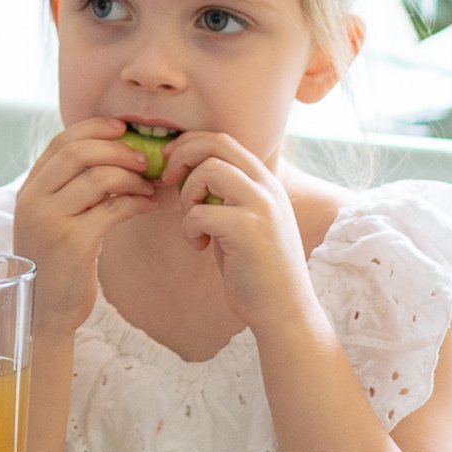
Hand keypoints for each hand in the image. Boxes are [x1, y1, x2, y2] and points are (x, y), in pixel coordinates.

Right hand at [13, 116, 156, 337]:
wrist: (45, 311)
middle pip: (79, 152)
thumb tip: (115, 153)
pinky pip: (114, 208)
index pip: (61, 142)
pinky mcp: (73, 242)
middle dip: (118, 149)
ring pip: (99, 177)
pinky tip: (149, 205)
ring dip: (132, 177)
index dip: (95, 129)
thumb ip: (70, 189)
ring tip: (149, 187)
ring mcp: (51, 220)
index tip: (123, 128)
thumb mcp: (52, 220)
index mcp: (28, 190)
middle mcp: (34, 200)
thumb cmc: (56, 264)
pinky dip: (137, 202)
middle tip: (145, 159)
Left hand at [159, 131, 318, 332]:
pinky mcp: (248, 229)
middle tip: (168, 179)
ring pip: (209, 171)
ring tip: (194, 222)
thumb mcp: (243, 221)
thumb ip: (225, 195)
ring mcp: (261, 206)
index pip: (224, 140)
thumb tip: (186, 170)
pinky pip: (199, 212)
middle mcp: (267, 187)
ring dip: (188, 194)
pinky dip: (189, 229)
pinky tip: (201, 247)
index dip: (191, 143)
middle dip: (183, 154)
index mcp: (265, 182)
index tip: (172, 163)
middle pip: (216, 143)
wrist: (283, 310)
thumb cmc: (255, 268)